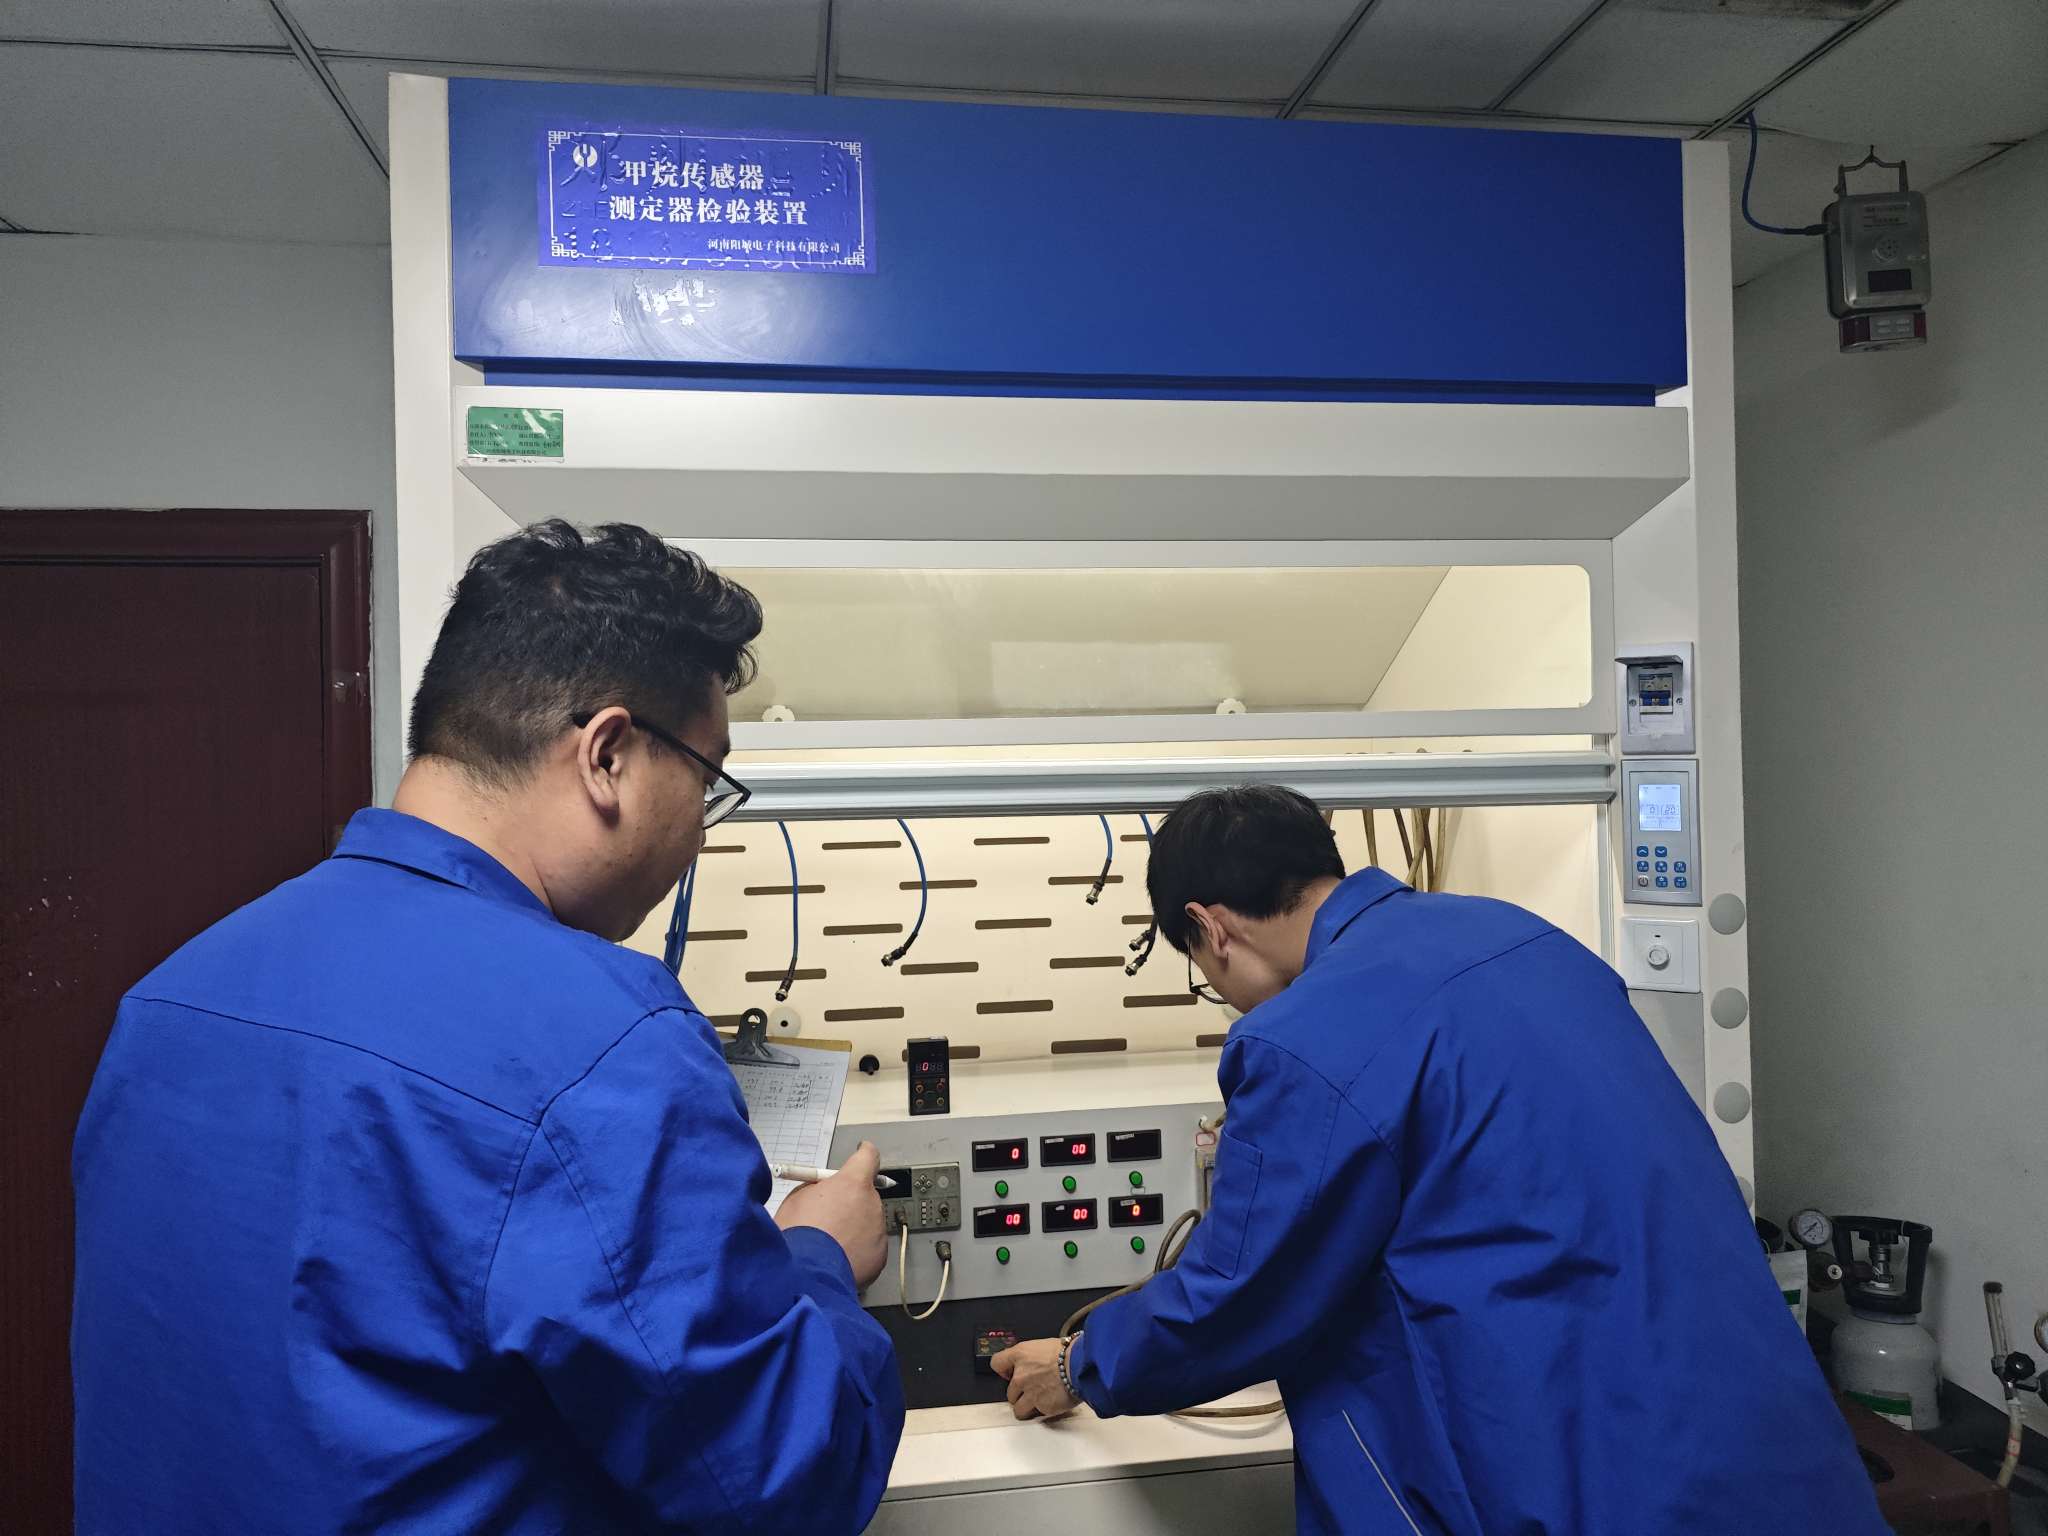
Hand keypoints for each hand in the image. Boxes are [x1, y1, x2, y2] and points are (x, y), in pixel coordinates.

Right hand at [775, 1141, 887, 1289]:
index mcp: (852, 1183)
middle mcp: (872, 1203)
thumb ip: (817, 1189)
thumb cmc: (797, 1235)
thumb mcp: (797, 1199)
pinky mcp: (880, 1257)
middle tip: (830, 1218)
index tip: (862, 1153)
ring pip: (869, 1224)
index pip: (868, 1158)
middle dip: (852, 1203)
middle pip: (867, 1195)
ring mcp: (878, 1231)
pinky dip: (858, 1252)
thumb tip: (824, 1192)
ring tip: (831, 1245)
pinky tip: (839, 1260)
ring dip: (855, 1229)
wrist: (803, 1275)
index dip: (864, 1155)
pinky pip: (870, 1248)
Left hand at [991, 1337, 1078, 1420]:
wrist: (1081, 1365)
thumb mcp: (1046, 1345)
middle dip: (1020, 1392)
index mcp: (1021, 1355)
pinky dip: (1044, 1410)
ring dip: (1027, 1406)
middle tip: (1033, 1389)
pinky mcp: (1041, 1407)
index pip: (997, 1363)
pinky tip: (1053, 1402)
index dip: (1004, 1370)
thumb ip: (1033, 1356)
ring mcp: (1029, 1393)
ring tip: (1040, 1401)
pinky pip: (1038, 1413)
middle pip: (1009, 1391)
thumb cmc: (1070, 1352)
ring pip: (1018, 1408)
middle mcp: (1021, 1375)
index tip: (1009, 1374)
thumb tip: (1033, 1362)